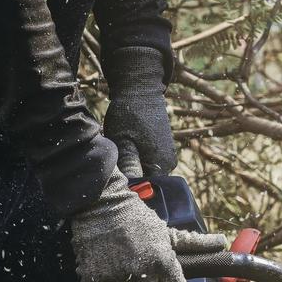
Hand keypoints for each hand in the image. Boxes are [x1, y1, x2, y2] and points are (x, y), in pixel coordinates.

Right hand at [71, 173, 225, 281]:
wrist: (100, 204)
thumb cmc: (136, 218)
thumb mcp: (167, 232)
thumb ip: (195, 244)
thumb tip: (222, 243)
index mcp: (163, 262)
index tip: (163, 277)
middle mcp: (142, 274)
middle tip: (142, 275)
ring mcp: (117, 279)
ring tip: (124, 277)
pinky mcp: (94, 281)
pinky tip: (108, 279)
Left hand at [102, 46, 175, 179]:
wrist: (141, 90)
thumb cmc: (129, 114)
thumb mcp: (122, 141)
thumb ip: (128, 166)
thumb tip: (130, 188)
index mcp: (161, 165)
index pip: (145, 191)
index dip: (128, 189)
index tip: (114, 182)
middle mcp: (169, 164)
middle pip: (147, 184)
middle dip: (131, 180)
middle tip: (113, 169)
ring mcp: (168, 157)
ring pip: (146, 173)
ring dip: (133, 169)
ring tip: (119, 157)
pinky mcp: (163, 150)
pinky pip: (148, 164)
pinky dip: (136, 161)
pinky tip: (126, 151)